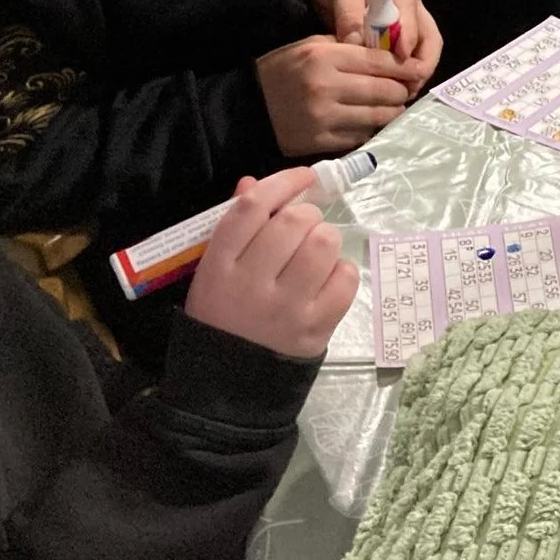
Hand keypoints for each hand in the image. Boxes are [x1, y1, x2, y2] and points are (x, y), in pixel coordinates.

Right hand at [183, 168, 358, 359]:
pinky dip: (342, 271)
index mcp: (218, 265)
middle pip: (294, 221)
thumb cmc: (222, 315)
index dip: (283, 182)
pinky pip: (345, 278)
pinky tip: (326, 280)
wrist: (227, 383)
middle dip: (306, 216)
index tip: (304, 176)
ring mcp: (285, 307)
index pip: (252, 207)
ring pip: (324, 244)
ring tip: (315, 255)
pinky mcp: (315, 328)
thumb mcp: (214, 271)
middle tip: (303, 230)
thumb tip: (254, 182)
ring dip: (325, 240)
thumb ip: (235, 227)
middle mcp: (251, 284)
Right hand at [257, 34, 414, 154]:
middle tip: (406, 90)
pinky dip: (372, 128)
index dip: (404, 67)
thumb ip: (348, 47)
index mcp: (324, 57)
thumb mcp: (311, 46)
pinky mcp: (321, 141)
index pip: (379, 61)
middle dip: (401, 91)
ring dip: (393, 112)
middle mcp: (326, 86)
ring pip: (378, 116)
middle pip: (385, 90)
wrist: (247, 108)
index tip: (417, 70)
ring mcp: (324, 117)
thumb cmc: (283, 71)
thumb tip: (390, 53)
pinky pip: (361, 135)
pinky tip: (372, 122)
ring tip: (395, 107)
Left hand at [305, 0, 438, 85]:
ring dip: (413, 73)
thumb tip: (356, 43)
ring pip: (423, 50)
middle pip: (429, 40)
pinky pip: (409, 54)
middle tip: (403, 91)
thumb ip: (349, 11)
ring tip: (397, 94)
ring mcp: (410, 18)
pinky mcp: (399, 31)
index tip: (397, 67)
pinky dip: (402, 71)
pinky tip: (389, 86)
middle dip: (419, 67)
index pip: (414, 21)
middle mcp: (413, 3)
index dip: (408, 47)